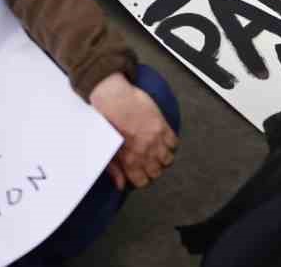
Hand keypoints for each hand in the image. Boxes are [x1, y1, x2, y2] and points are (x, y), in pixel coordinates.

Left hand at [90, 72, 176, 190]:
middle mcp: (145, 151)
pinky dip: (170, 144)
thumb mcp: (106, 146)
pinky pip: (174, 142)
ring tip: (154, 151)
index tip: (139, 173)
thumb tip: (120, 185)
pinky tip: (161, 140)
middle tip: (146, 162)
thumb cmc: (106, 119)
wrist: (112, 95)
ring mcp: (155, 138)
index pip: (142, 181)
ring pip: (168, 160)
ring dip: (162, 158)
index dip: (140, 179)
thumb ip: (115, 169)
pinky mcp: (162, 124)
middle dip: (151, 170)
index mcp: (129, 158)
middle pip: (157, 172)